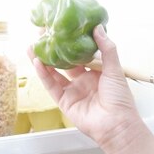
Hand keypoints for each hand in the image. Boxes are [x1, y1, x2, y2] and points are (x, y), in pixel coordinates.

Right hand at [29, 24, 142, 150]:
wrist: (116, 125)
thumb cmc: (120, 99)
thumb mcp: (115, 69)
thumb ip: (107, 49)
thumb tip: (98, 28)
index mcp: (99, 72)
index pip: (83, 54)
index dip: (73, 42)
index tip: (64, 29)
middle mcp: (85, 80)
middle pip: (66, 62)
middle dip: (55, 49)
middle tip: (44, 35)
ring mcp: (74, 91)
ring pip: (55, 72)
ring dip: (44, 60)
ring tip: (33, 45)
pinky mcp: (65, 101)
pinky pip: (51, 85)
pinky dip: (44, 74)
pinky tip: (37, 61)